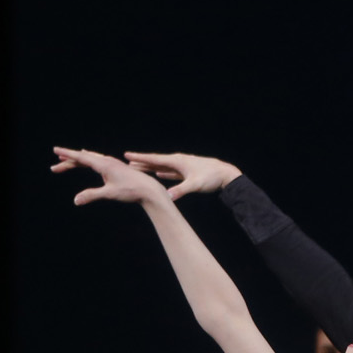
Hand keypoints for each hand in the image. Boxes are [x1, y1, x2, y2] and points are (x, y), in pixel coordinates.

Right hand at [50, 147, 166, 205]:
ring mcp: (112, 163)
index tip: (55, 150)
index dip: (67, 154)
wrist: (149, 189)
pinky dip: (87, 160)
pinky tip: (88, 159)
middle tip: (54, 168)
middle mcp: (107, 161)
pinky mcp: (116, 168)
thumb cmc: (131, 191)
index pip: (81, 157)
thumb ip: (92, 195)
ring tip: (66, 160)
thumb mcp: (109, 194)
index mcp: (103, 164)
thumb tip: (76, 200)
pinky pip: (97, 161)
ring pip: (90, 159)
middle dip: (68, 162)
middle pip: (83, 159)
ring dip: (77, 160)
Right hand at [123, 150, 242, 198]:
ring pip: (162, 166)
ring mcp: (183, 166)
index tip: (127, 155)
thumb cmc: (211, 178)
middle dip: (142, 162)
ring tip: (139, 167)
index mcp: (177, 161)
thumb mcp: (195, 185)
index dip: (140, 158)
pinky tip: (158, 172)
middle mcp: (178, 161)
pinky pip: (171, 171)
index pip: (155, 159)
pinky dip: (163, 172)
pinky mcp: (187, 172)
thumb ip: (181, 190)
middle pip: (156, 161)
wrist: (226, 175)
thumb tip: (168, 197)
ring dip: (150, 167)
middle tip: (127, 161)